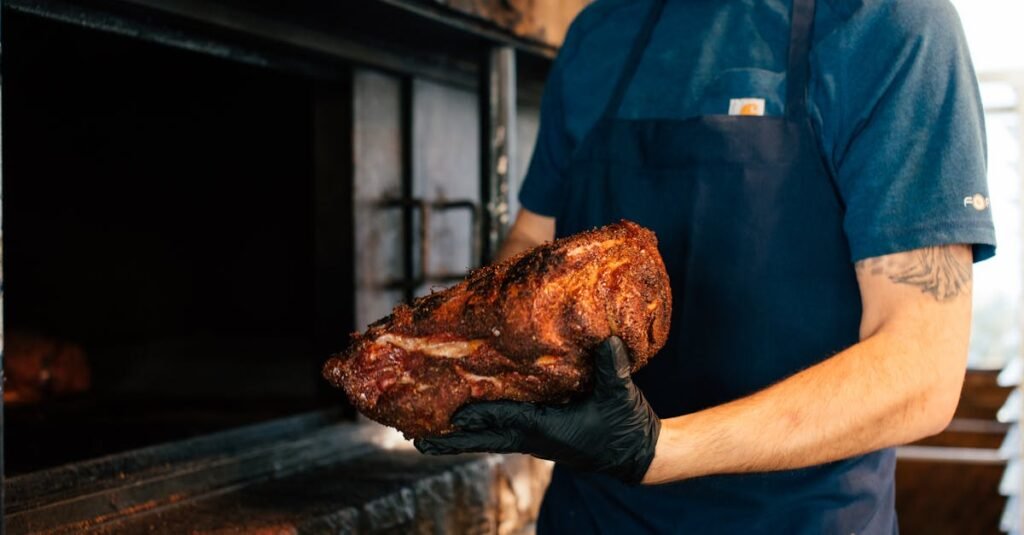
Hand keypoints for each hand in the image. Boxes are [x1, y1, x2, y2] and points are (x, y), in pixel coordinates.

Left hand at [414, 337, 660, 484]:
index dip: (485, 416)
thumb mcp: (622, 394)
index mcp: (552, 430)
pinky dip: (479, 428)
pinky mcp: (538, 436)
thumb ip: (613, 368)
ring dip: (459, 437)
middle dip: (453, 440)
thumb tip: (607, 339)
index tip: (457, 413)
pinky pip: (501, 432)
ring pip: (489, 438)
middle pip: (487, 440)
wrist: (637, 453)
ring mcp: (535, 439)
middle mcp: (537, 438)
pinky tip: (462, 421)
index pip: (511, 421)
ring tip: (424, 434)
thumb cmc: (627, 425)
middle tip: (417, 440)